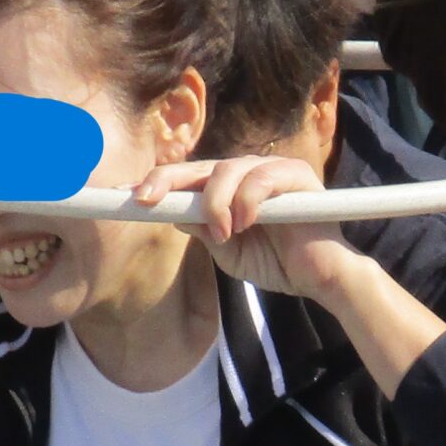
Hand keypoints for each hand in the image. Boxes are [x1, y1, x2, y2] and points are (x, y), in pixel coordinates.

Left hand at [133, 155, 359, 300]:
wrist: (320, 278)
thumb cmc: (277, 263)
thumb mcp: (227, 250)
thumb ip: (203, 228)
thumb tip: (173, 212)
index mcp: (230, 189)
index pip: (188, 180)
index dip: (157, 184)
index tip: (125, 197)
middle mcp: (248, 173)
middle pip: (199, 166)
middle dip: (166, 181)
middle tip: (143, 198)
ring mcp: (272, 170)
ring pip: (227, 170)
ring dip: (216, 203)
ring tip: (223, 234)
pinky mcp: (296, 176)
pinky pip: (261, 179)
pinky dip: (246, 202)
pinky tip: (244, 224)